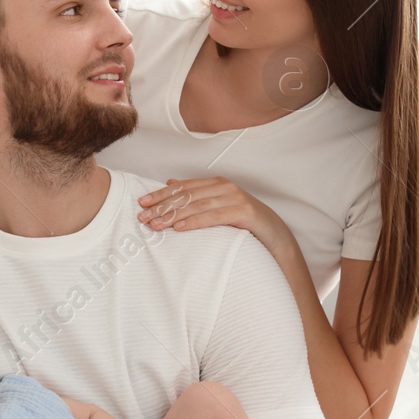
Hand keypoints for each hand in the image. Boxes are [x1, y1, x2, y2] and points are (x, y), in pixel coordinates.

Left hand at [137, 177, 295, 256]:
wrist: (276, 236)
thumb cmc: (244, 224)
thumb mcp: (218, 207)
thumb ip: (197, 195)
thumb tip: (171, 182)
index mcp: (216, 184)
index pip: (183, 187)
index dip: (161, 194)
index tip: (142, 203)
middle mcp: (225, 187)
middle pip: (187, 196)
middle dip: (162, 207)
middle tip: (143, 217)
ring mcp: (236, 198)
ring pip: (198, 206)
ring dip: (174, 216)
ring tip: (156, 225)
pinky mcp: (244, 212)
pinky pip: (214, 217)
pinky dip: (195, 222)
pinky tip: (180, 228)